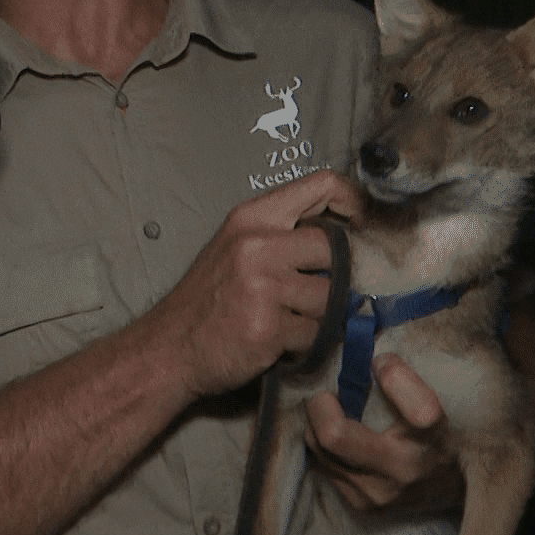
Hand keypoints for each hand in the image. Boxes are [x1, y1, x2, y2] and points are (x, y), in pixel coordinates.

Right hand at [149, 170, 363, 397]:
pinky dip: (304, 344)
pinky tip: (278, 342)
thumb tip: (345, 233)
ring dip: (317, 316)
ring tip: (287, 320)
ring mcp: (264, 287)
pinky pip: (316, 334)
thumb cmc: (207, 299)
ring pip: (330, 298)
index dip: (356, 202)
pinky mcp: (270, 328)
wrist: (169, 349)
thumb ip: (282, 233)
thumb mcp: (236, 246)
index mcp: (252, 217)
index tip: (365, 226)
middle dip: (331, 277)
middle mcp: (257, 245)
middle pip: (333, 249)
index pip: (322, 185)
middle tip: (313, 294)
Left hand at [303, 353, 461, 515]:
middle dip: (321, 405)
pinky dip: (320, 444)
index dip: (393, 375)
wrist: (449, 490)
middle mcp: (402, 472)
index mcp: (432, 438)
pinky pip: (321, 464)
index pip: (418, 409)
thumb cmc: (438, 436)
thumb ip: (406, 380)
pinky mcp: (359, 506)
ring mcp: (376, 494)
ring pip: (318, 448)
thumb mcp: (435, 404)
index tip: (381, 363)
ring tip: (332, 411)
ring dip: (317, 423)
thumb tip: (372, 357)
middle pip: (333, 436)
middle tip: (327, 392)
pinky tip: (336, 433)